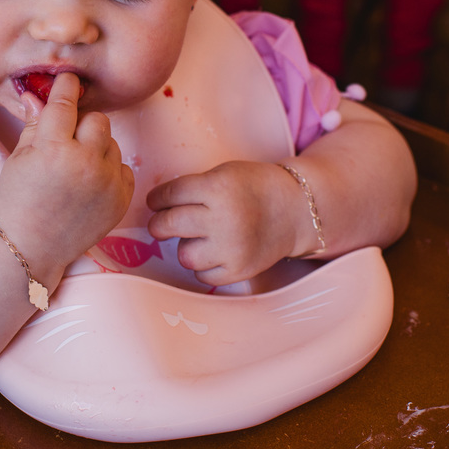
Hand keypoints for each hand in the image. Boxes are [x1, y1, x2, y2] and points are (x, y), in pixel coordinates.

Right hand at [0, 73, 133, 273]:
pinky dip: (109, 170)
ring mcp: (107, 183)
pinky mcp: (121, 200)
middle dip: (82, 124)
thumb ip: (34, 124)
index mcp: (54, 150)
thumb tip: (38, 94)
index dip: (66, 87)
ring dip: (96, 146)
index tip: (68, 79)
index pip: (65, 104)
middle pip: (97, 119)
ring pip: (111, 142)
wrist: (29, 248)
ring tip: (76, 166)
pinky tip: (89, 183)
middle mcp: (85, 164)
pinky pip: (123, 167)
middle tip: (67, 139)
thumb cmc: (18, 201)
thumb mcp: (19, 159)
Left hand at [146, 161, 303, 286]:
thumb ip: (193, 188)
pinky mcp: (239, 270)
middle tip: (162, 223)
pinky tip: (215, 251)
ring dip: (185, 246)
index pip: (169, 194)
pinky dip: (204, 265)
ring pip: (184, 255)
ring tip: (199, 237)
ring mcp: (232, 247)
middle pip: (168, 225)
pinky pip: (203, 275)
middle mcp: (224, 218)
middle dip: (159, 224)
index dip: (157, 199)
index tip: (156, 202)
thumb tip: (156, 206)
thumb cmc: (253, 187)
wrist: (293, 210)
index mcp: (217, 187)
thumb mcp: (223, 174)